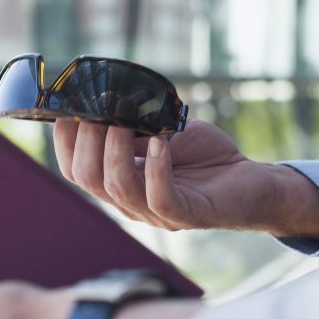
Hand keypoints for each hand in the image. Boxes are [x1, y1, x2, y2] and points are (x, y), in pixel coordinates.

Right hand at [54, 119, 318, 238]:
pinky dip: (156, 168)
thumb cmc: (207, 157)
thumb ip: (134, 127)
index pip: (75, 171)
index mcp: (119, 183)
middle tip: (98, 111)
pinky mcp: (187, 216)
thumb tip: (106, 103)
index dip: (64, 142)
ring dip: (116, 150)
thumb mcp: (163, 134)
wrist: (253, 181)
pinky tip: (160, 142)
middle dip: (87, 141)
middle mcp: (130, 203)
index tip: (67, 110)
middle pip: (87, 179)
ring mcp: (156, 213)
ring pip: (117, 188)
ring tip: (123, 121)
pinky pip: (160, 197)